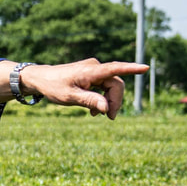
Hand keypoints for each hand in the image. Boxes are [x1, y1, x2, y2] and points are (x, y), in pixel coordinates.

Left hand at [20, 59, 149, 118]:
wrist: (40, 79)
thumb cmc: (53, 86)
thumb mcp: (70, 97)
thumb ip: (90, 101)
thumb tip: (107, 108)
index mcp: (91, 71)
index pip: (115, 69)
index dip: (131, 69)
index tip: (145, 68)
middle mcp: (95, 67)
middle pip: (115, 84)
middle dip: (115, 101)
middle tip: (110, 118)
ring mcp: (93, 70)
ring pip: (111, 86)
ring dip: (108, 101)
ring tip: (98, 115)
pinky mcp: (91, 74)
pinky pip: (104, 86)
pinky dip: (102, 98)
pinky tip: (95, 110)